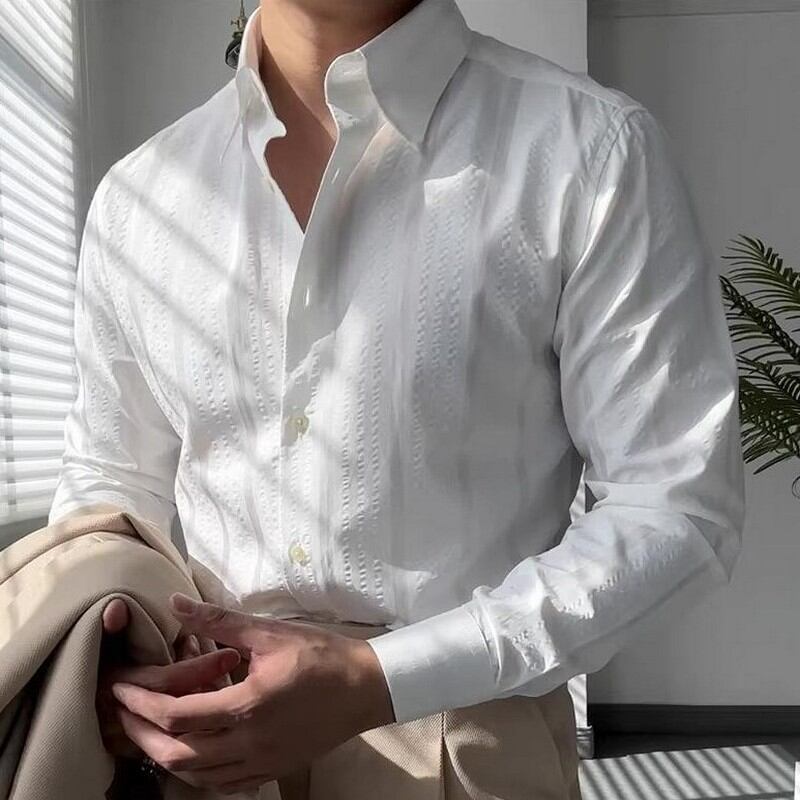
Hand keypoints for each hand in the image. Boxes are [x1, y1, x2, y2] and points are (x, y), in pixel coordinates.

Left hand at [111, 594, 394, 794]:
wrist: (365, 688)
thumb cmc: (320, 655)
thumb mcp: (269, 632)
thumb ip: (219, 620)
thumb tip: (176, 603)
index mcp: (247, 706)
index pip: (176, 714)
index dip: (140, 703)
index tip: (119, 688)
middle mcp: (249, 744)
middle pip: (177, 754)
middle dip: (140, 733)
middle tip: (122, 712)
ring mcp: (261, 764)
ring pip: (196, 777)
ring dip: (164, 755)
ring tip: (148, 730)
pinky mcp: (272, 771)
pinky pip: (222, 785)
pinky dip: (196, 772)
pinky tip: (191, 752)